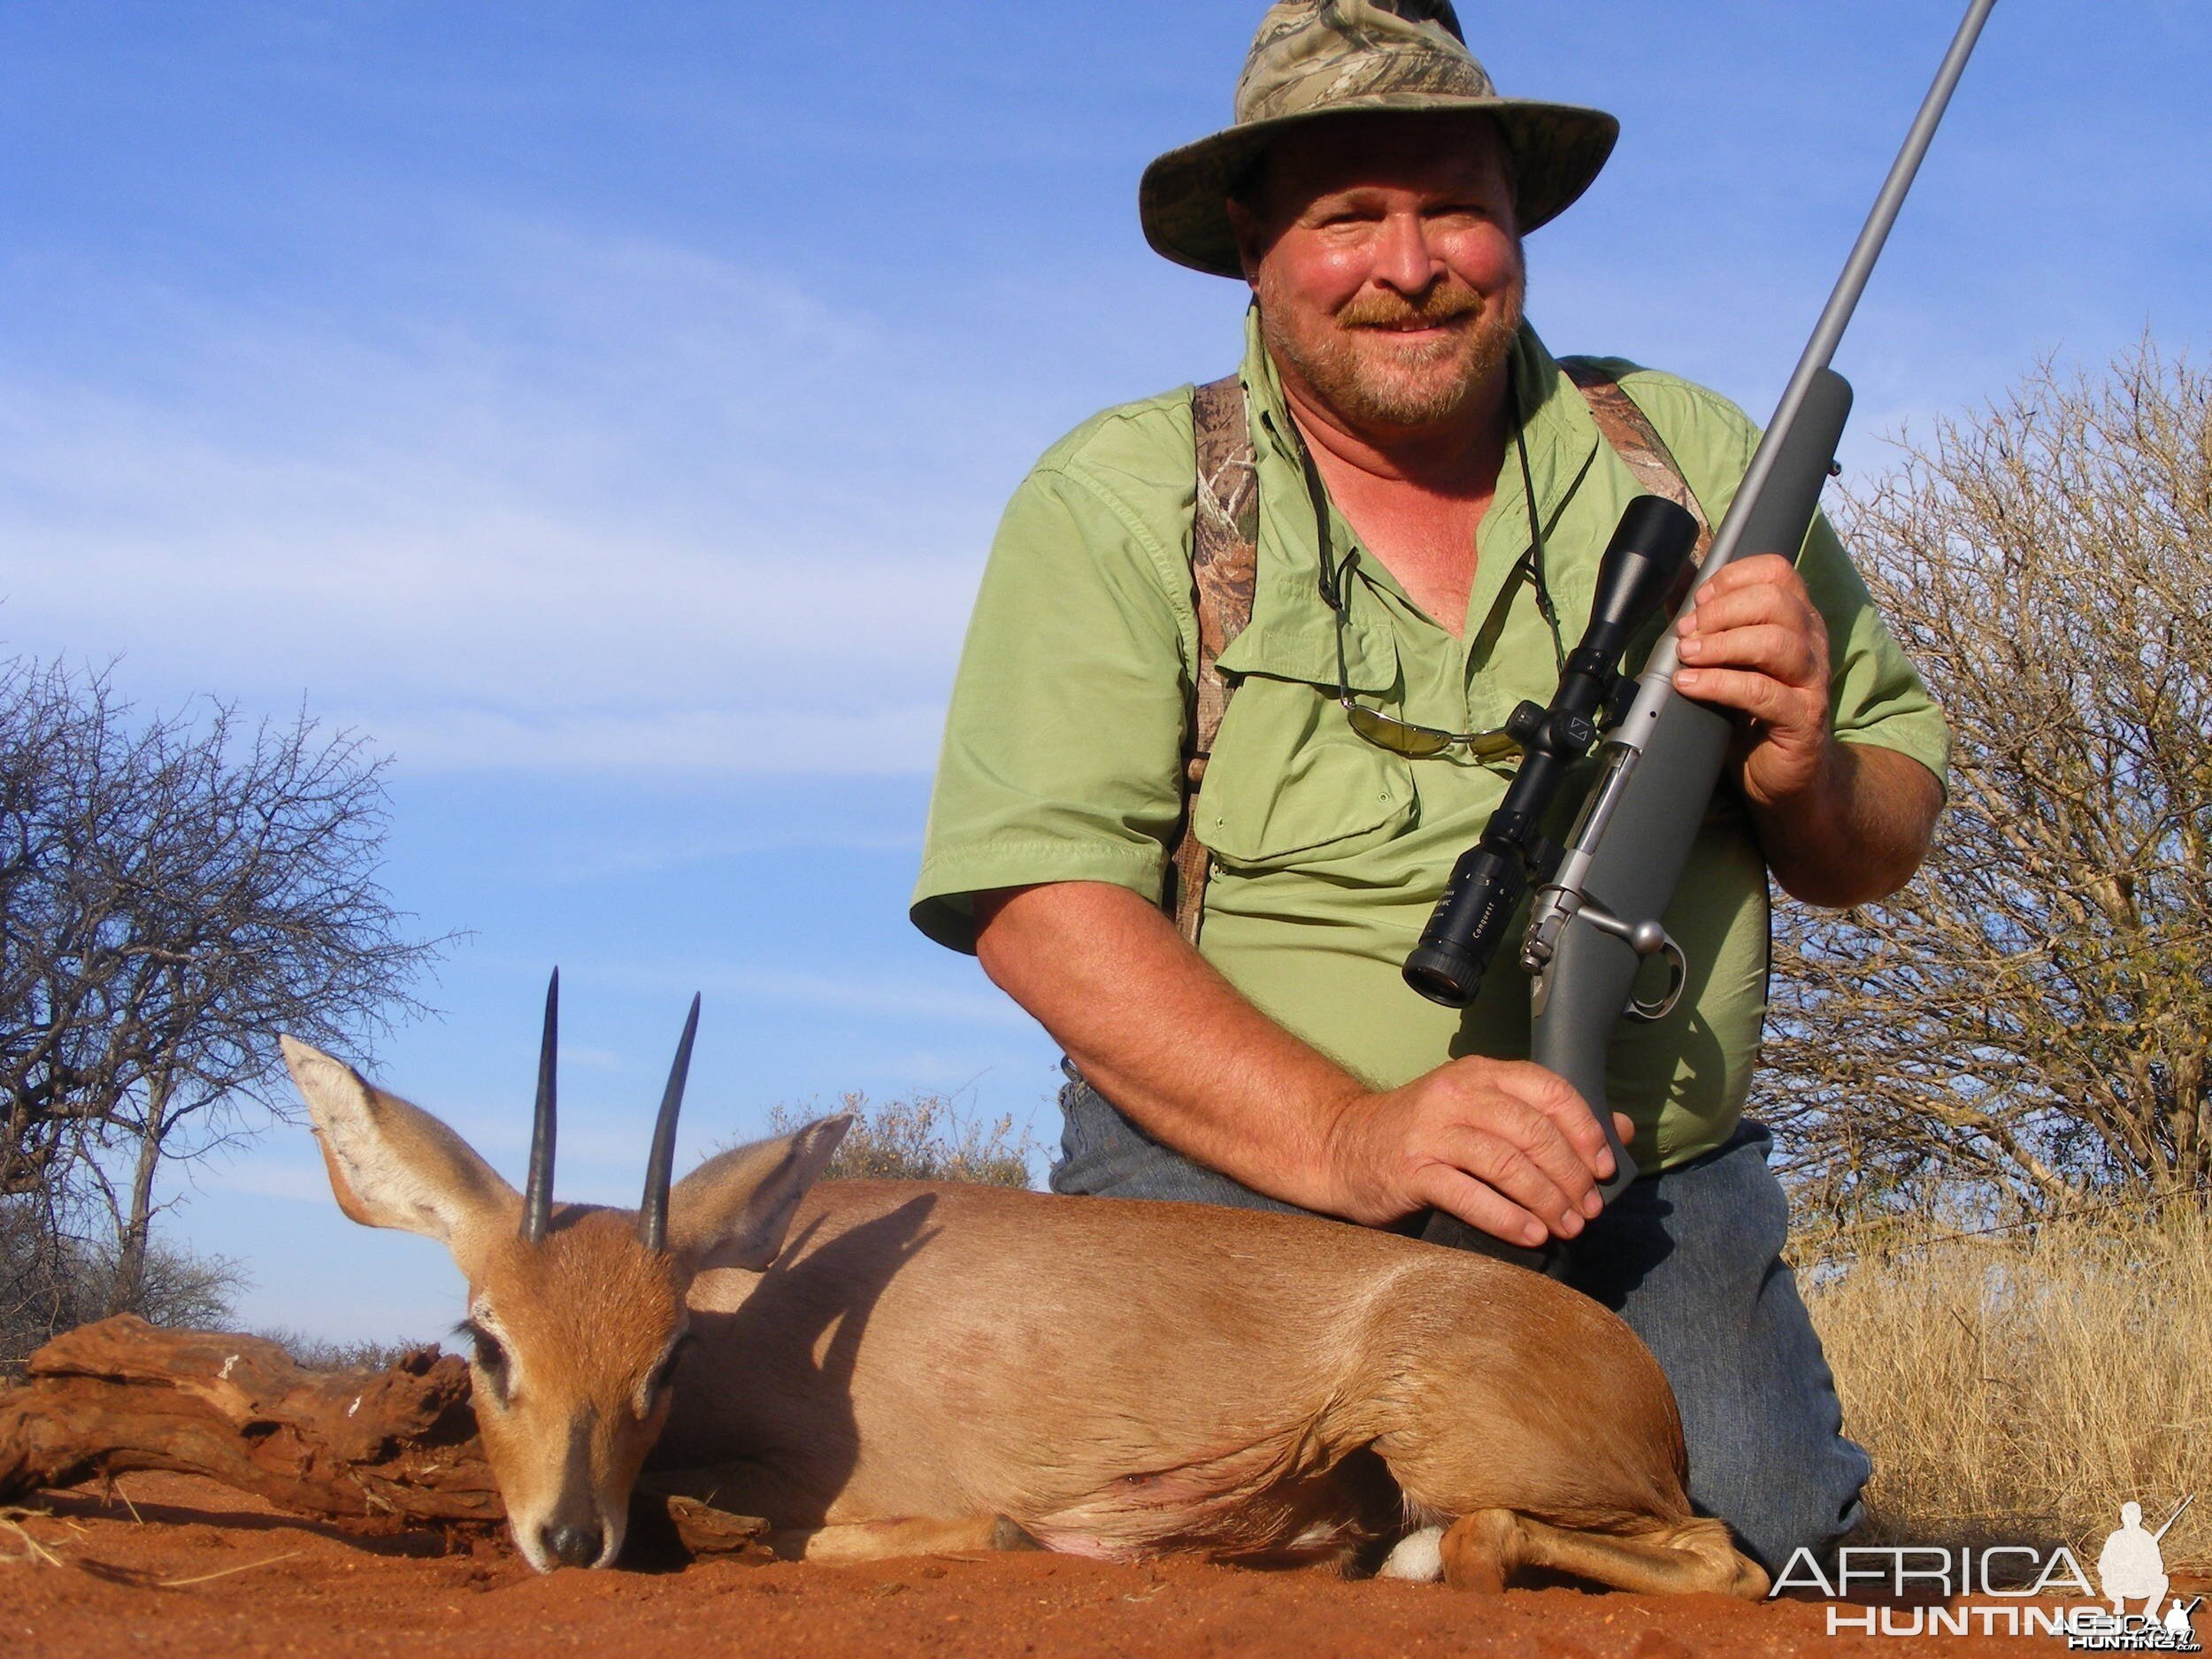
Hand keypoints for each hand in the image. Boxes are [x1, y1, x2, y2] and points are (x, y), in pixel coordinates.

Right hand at [1320, 1057, 1635, 1247]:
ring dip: (1546, 1200)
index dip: (1585, 1129)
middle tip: (1588, 1208)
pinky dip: (1507, 1218)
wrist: (1343, 1146)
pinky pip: (1470, 1195)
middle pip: (1532, 1130)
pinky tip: (1530, 1235)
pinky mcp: (1411, 1170)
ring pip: (1506, 1163)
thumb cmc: (1423, 1135)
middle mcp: (1456, 1095)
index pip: (1548, 1090)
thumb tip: (1620, 1131)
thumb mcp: (1480, 1111)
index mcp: (1481, 1074)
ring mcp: (1431, 1131)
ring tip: (1567, 1227)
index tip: (1603, 1167)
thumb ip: (1543, 1117)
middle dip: (1570, 1175)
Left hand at [1671, 554, 1834, 809]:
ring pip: (1774, 642)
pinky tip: (1690, 685)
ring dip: (1721, 644)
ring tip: (1687, 656)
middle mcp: (1811, 644)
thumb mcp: (1728, 661)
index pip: (1778, 573)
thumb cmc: (1752, 713)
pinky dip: (1719, 684)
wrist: (1783, 774)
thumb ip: (1707, 625)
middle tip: (1687, 633)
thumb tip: (1674, 588)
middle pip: (1775, 602)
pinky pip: (1762, 691)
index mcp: (1797, 620)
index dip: (1734, 577)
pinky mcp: (1803, 718)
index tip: (1699, 599)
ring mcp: (1811, 681)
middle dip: (1721, 611)